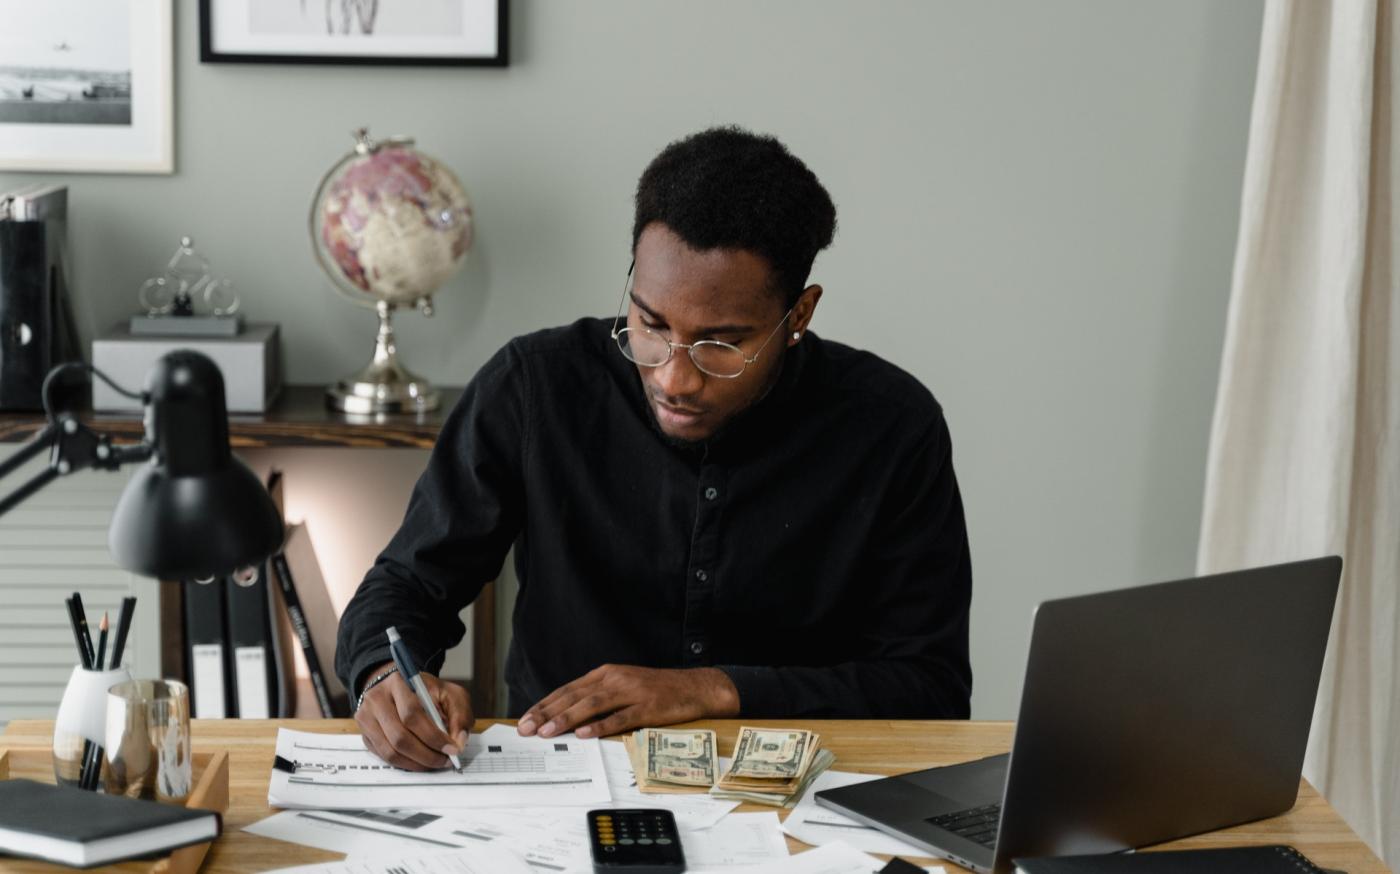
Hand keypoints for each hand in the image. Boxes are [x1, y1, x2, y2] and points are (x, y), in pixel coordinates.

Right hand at [355, 661, 473, 770]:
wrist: (398, 687)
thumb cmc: (426, 691)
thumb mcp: (449, 694)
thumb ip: (459, 715)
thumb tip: (458, 741)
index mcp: (397, 682)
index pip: (412, 714)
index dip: (433, 736)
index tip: (451, 749)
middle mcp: (376, 699)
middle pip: (399, 736)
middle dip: (426, 754)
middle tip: (445, 761)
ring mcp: (366, 718)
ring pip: (390, 751)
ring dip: (416, 763)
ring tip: (435, 763)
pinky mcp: (365, 734)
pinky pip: (384, 757)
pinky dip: (405, 764)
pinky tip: (420, 762)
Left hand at [517, 665, 738, 738]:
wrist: (694, 687)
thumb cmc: (656, 690)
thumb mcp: (622, 686)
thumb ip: (597, 697)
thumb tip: (567, 717)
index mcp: (605, 674)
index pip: (567, 690)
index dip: (544, 705)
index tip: (525, 719)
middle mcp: (614, 679)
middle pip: (574, 696)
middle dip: (547, 713)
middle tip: (526, 729)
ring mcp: (631, 692)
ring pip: (592, 705)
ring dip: (567, 719)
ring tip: (547, 732)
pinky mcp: (647, 706)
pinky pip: (620, 717)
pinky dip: (601, 725)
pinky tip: (585, 734)